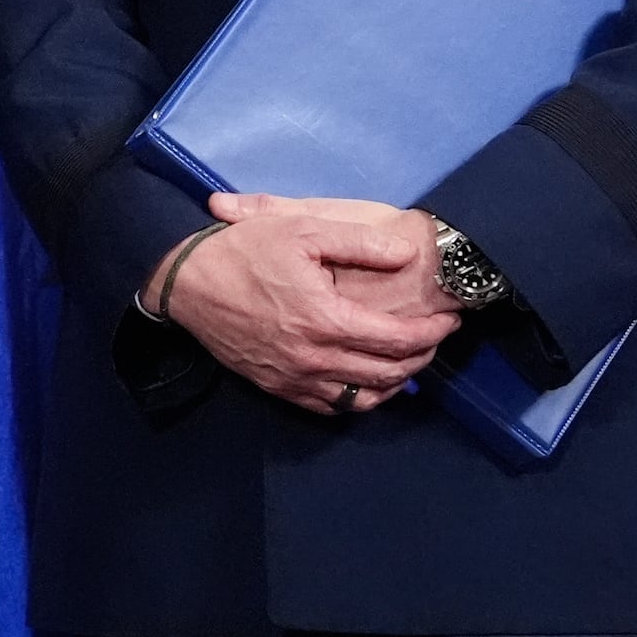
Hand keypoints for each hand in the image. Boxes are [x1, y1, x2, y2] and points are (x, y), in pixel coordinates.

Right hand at [168, 192, 455, 414]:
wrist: (185, 286)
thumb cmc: (243, 252)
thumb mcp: (299, 229)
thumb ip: (357, 242)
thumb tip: (405, 253)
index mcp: (325, 319)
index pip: (398, 339)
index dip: (432, 332)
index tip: (451, 319)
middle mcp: (316, 358)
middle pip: (390, 372)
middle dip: (423, 355)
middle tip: (437, 336)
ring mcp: (297, 379)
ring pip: (366, 397)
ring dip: (398, 382)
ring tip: (411, 359)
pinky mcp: (280, 388)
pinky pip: (335, 406)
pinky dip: (363, 398)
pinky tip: (370, 381)